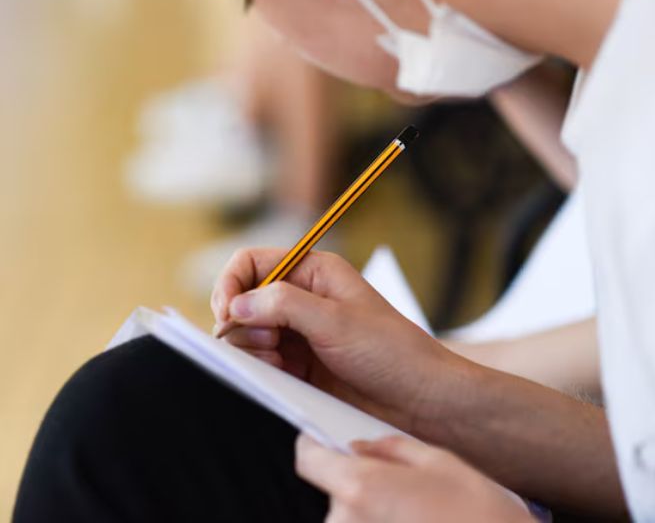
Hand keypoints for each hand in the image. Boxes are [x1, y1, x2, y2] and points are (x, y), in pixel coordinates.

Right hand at [211, 248, 474, 430]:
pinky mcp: (298, 365)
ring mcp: (298, 332)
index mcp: (314, 272)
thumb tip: (236, 304)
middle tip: (270, 344)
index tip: (227, 314)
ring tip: (280, 364)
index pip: (251, 263)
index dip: (231, 285)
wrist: (419, 398)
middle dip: (242, 324)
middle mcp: (302, 298)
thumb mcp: (336, 321)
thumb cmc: (391, 351)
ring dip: (251, 349)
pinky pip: (261, 361)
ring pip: (246, 334)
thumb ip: (282, 305)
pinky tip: (284, 377)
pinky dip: (261, 369)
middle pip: (241, 300)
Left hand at [296, 434, 536, 522]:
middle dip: (360, 485)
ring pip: (350, 518)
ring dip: (371, 513)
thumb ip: (391, 448)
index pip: (308, 459)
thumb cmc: (478, 515)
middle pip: (335, 491)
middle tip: (402, 488)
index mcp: (361, 487)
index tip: (324, 443)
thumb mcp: (440, 462)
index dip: (315, 447)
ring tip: (415, 514)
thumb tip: (360, 446)